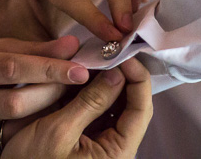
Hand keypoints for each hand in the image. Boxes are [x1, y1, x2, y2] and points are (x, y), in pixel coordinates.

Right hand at [0, 36, 90, 158]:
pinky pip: (5, 148)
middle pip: (15, 103)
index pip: (12, 67)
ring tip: (62, 105)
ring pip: (12, 130)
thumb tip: (73, 45)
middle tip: (75, 87)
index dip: (50, 69)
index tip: (81, 71)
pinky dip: (28, 137)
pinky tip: (42, 127)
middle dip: (51, 94)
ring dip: (45, 118)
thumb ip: (37, 51)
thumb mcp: (1, 50)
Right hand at [2, 58, 152, 158]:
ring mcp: (100, 145)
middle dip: (117, 75)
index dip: (136, 77)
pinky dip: (85, 92)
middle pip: (129, 104)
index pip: (141, 108)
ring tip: (87, 59)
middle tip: (102, 52)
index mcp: (118, 153)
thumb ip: (90, 101)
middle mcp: (114, 150)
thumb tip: (116, 74)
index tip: (122, 54)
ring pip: (111, 105)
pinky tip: (74, 76)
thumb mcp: (59, 131)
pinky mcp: (84, 141)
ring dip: (100, 82)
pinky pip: (93, 111)